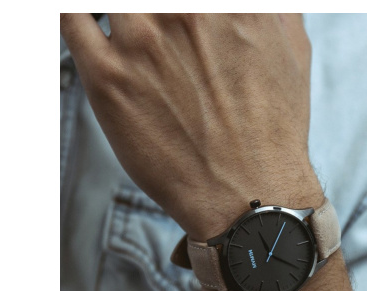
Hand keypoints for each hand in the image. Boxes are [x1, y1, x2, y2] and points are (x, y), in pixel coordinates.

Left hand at [60, 13, 322, 240]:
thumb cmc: (273, 133)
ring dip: (121, 15)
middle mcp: (183, 9)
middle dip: (154, 12)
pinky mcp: (108, 78)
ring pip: (110, 0)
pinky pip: (71, 18)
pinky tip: (92, 26)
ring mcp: (142, 41)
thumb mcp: (294, 52)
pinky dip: (77, 15)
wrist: (248, 194)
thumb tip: (257, 0)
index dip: (177, 4)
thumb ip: (272, 7)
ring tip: (135, 39)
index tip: (176, 14)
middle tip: (156, 31)